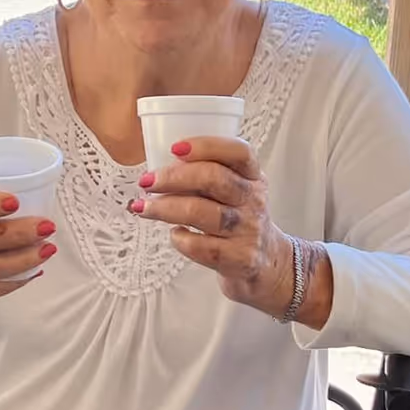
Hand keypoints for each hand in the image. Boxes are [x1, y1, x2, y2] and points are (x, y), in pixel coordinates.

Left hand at [128, 136, 330, 327]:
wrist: (266, 263)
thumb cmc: (239, 220)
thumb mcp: (235, 190)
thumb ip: (207, 175)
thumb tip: (158, 169)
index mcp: (253, 176)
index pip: (239, 152)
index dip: (206, 146)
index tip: (175, 148)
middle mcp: (253, 200)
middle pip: (215, 179)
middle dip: (173, 177)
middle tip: (147, 181)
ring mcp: (248, 230)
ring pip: (202, 213)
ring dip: (165, 208)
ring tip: (143, 207)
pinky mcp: (239, 258)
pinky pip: (201, 246)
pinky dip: (180, 239)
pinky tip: (175, 234)